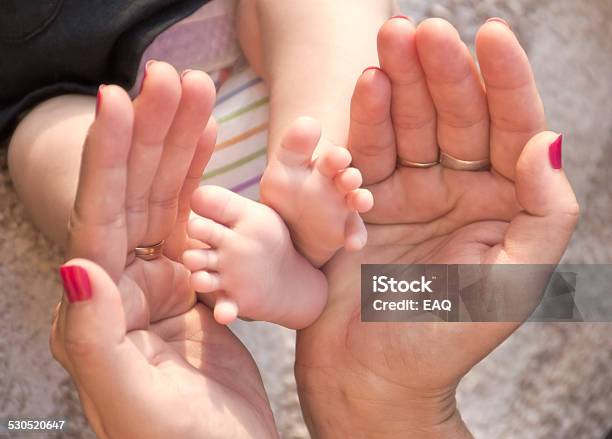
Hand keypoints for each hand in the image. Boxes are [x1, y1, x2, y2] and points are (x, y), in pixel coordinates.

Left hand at [50, 63, 276, 437]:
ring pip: (166, 197)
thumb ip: (94, 338)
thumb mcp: (133, 399)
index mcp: (98, 307)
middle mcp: (121, 285)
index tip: (119, 98)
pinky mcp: (192, 282)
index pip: (100, 215)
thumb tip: (76, 266)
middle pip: (134, 191)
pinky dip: (201, 177)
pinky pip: (193, 219)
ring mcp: (159, 280)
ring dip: (179, 143)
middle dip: (151, 131)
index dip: (109, 155)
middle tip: (171, 75)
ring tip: (196, 93)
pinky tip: (208, 143)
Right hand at [295, 18, 578, 437]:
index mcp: (503, 205)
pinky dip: (364, 120)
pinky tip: (366, 84)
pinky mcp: (363, 200)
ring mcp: (409, 192)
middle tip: (424, 29)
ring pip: (408, 123)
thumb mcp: (514, 283)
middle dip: (442, 71)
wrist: (371, 376)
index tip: (492, 34)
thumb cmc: (445, 339)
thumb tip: (548, 142)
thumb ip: (545, 213)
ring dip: (400, 81)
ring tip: (392, 39)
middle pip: (455, 116)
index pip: (511, 128)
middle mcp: (458, 191)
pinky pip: (366, 152)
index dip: (505, 80)